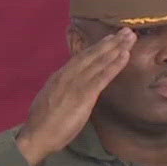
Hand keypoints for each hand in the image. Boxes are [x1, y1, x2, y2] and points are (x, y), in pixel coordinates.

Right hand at [16, 27, 133, 165]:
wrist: (37, 135)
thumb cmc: (45, 122)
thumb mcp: (53, 100)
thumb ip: (64, 90)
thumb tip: (72, 86)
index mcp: (60, 76)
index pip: (81, 58)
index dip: (97, 47)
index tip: (111, 38)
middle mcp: (67, 75)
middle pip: (91, 54)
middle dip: (110, 42)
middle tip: (127, 30)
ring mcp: (75, 84)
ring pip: (98, 61)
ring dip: (115, 48)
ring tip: (129, 36)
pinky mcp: (82, 95)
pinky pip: (101, 77)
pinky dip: (113, 65)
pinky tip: (124, 55)